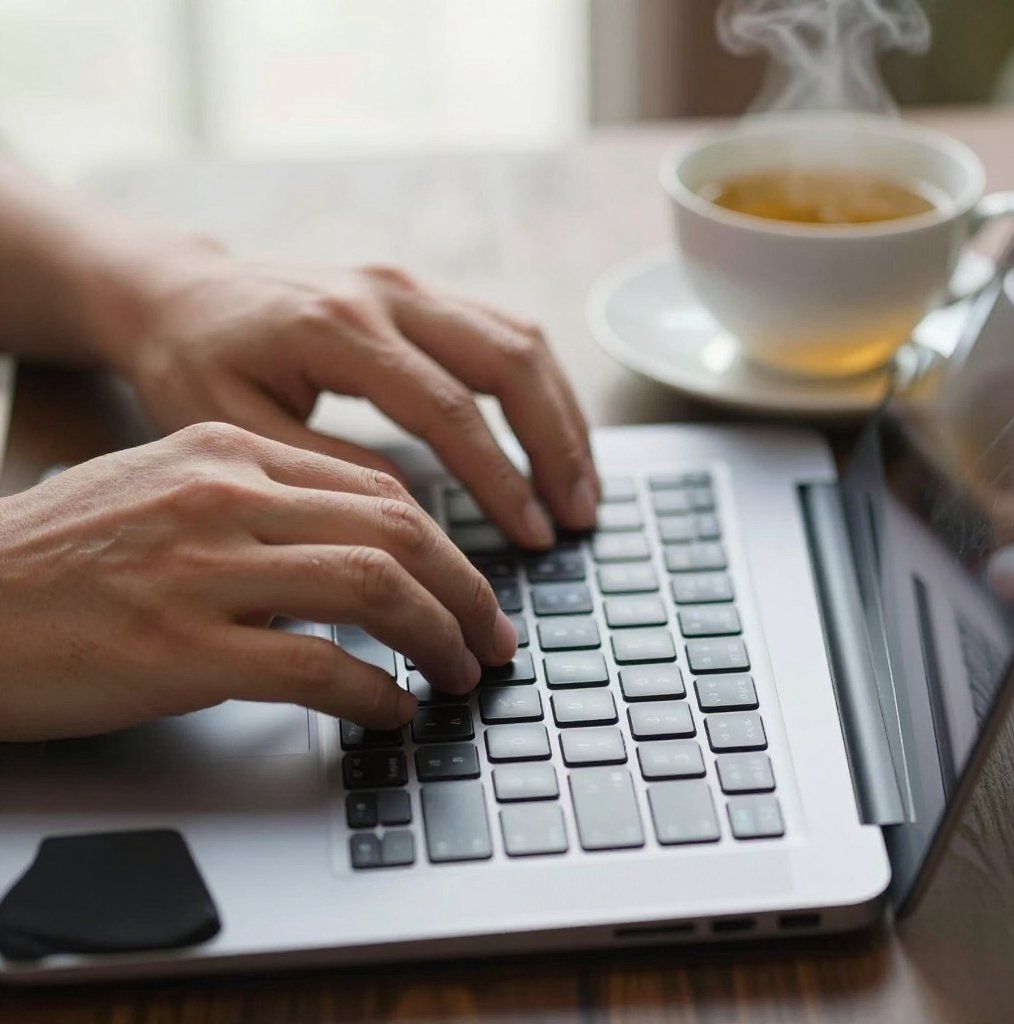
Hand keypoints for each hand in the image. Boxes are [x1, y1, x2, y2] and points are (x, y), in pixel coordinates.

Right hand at [0, 423, 517, 741]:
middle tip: (493, 638)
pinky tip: (393, 710)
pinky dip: (374, 691)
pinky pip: (317, 665)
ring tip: (460, 674)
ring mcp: (203, 569)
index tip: (471, 590)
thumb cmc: (54, 557)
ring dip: (437, 637)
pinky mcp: (181, 648)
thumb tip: (346, 558)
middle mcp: (224, 496)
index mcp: (226, 452)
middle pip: (395, 531)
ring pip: (373, 587)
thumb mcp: (161, 494)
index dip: (446, 547)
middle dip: (465, 592)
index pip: (378, 491)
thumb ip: (256, 510)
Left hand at [94, 249, 598, 548]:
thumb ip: (324, 467)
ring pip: (520, 339)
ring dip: (562, 415)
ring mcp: (409, 285)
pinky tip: (553, 435)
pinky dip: (540, 388)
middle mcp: (386, 294)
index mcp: (337, 328)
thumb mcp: (233, 426)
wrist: (178, 291)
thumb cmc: (193, 362)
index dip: (500, 478)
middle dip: (556, 444)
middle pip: (508, 360)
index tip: (534, 535)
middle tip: (580, 516)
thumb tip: (411, 510)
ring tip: (582, 485)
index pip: (447, 409)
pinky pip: (504, 331)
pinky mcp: (419, 293)